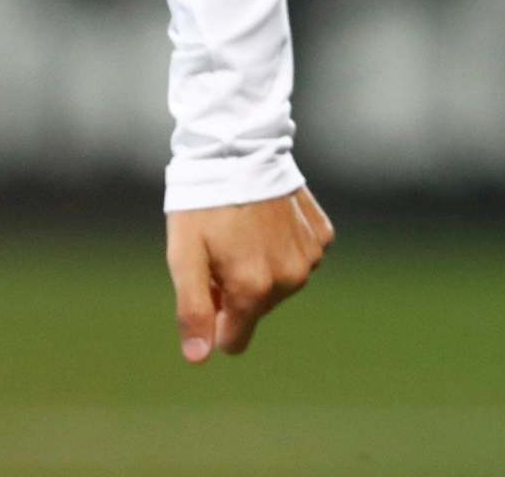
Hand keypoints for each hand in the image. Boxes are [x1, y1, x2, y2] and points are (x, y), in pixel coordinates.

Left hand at [166, 185, 333, 362]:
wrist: (236, 147)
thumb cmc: (202, 202)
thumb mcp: (183, 254)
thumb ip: (193, 309)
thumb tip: (199, 358)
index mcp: (253, 289)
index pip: (235, 338)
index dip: (215, 319)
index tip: (205, 289)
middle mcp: (289, 280)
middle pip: (256, 308)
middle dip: (236, 289)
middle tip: (218, 248)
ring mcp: (310, 258)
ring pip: (280, 283)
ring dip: (260, 267)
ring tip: (240, 229)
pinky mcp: (321, 235)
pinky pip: (300, 255)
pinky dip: (282, 244)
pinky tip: (265, 219)